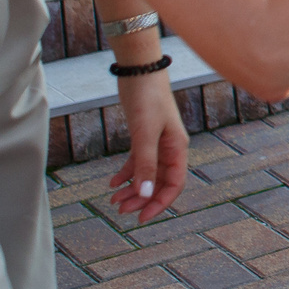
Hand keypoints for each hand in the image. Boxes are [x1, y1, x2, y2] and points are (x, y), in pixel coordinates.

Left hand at [108, 74, 189, 224]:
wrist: (140, 71)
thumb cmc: (147, 99)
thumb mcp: (145, 134)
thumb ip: (145, 165)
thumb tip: (145, 195)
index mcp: (177, 148)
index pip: (174, 184)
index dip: (160, 203)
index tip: (141, 218)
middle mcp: (170, 148)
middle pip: (159, 182)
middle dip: (141, 199)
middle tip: (121, 211)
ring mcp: (157, 142)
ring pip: (147, 174)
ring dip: (132, 189)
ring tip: (113, 201)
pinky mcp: (144, 135)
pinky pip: (137, 161)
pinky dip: (126, 173)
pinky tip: (112, 182)